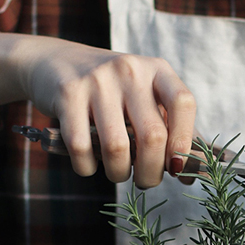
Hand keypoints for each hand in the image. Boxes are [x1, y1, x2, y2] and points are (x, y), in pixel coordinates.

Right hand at [0, 33, 196, 186]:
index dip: (184, 143)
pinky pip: (81, 148)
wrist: (54, 63)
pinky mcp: (67, 94)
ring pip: (117, 148)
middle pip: (152, 136)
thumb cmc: (111, 93)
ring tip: (117, 173)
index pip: (183, 104)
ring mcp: (97, 80)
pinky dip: (87, 168)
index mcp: (156, 69)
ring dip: (119, 174)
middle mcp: (129, 70)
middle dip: (151, 172)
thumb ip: (168, 129)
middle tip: (145, 181)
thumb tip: (190, 175)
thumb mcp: (143, 98)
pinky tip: (89, 164)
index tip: (177, 168)